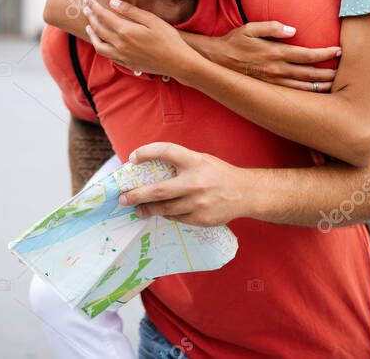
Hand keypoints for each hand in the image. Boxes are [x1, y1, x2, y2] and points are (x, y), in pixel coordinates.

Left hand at [82, 0, 200, 77]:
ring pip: (99, 45)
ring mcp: (122, 56)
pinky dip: (100, 46)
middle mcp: (120, 45)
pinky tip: (102, 41)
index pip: (103, 16)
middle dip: (90, 16)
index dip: (93, 6)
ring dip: (92, 34)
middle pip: (98, 29)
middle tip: (84, 7)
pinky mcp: (127, 64)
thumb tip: (113, 3)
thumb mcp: (151, 20)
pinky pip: (107, 55)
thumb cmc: (168, 38)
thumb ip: (131, 11)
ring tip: (88, 25)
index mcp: (125, 31)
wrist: (177, 62)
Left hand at [117, 142, 252, 226]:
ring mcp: (197, 203)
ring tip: (137, 209)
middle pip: (157, 190)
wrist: (246, 193)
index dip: (147, 152)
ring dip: (147, 209)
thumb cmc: (219, 174)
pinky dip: (166, 215)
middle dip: (136, 195)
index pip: (166, 151)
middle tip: (123, 198)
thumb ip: (180, 163)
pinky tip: (160, 213)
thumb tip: (151, 168)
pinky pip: (176, 218)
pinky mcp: (200, 219)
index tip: (133, 158)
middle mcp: (195, 182)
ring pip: (164, 209)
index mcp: (195, 161)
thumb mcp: (201, 160)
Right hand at [210, 22, 340, 91]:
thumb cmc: (234, 41)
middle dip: (328, 73)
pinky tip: (313, 93)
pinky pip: (291, 94)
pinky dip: (305, 94)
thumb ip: (273, 27)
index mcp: (275, 52)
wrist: (215, 61)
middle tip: (344, 71)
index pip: (307, 55)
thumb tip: (293, 30)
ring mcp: (273, 82)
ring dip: (320, 86)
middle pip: (309, 74)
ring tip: (334, 85)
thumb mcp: (250, 28)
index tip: (338, 50)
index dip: (325, 53)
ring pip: (303, 87)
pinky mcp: (268, 89)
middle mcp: (276, 69)